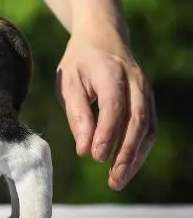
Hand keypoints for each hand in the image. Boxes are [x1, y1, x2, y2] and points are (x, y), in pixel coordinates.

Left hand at [56, 28, 156, 190]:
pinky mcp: (148, 101)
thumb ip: (77, 114)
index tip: (96, 158)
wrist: (103, 37)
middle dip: (126, 153)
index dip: (107, 134)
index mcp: (111, 72)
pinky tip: (126, 166)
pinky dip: (139, 149)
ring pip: (148, 128)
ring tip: (118, 180)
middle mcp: (135, 82)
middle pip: (138, 121)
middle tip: (112, 179)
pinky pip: (149, 128)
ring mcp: (146, 92)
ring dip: (136, 157)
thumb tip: (84, 148)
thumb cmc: (80, 62)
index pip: (114, 107)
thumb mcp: (68, 82)